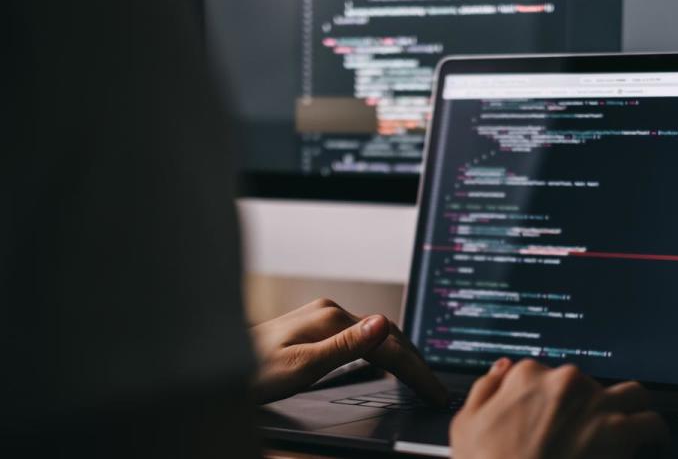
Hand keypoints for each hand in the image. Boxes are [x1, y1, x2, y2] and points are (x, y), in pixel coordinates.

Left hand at [250, 298, 446, 404]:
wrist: (215, 361)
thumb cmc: (251, 372)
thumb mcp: (301, 366)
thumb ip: (345, 346)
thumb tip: (382, 324)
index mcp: (330, 318)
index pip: (389, 345)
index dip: (416, 371)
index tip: (434, 391)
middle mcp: (330, 312)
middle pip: (388, 335)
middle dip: (417, 362)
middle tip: (437, 389)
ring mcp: (323, 317)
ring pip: (377, 335)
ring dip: (403, 355)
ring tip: (422, 377)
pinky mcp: (317, 328)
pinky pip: (362, 338)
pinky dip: (384, 352)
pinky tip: (388, 362)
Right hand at [451, 358, 667, 458]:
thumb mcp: (465, 425)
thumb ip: (485, 388)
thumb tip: (500, 368)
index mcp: (526, 376)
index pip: (546, 374)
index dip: (549, 398)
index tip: (553, 416)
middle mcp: (564, 382)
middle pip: (589, 384)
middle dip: (588, 406)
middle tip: (582, 434)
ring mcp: (595, 404)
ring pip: (630, 394)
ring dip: (629, 409)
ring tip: (629, 426)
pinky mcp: (620, 431)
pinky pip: (651, 422)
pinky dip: (653, 432)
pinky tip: (648, 442)